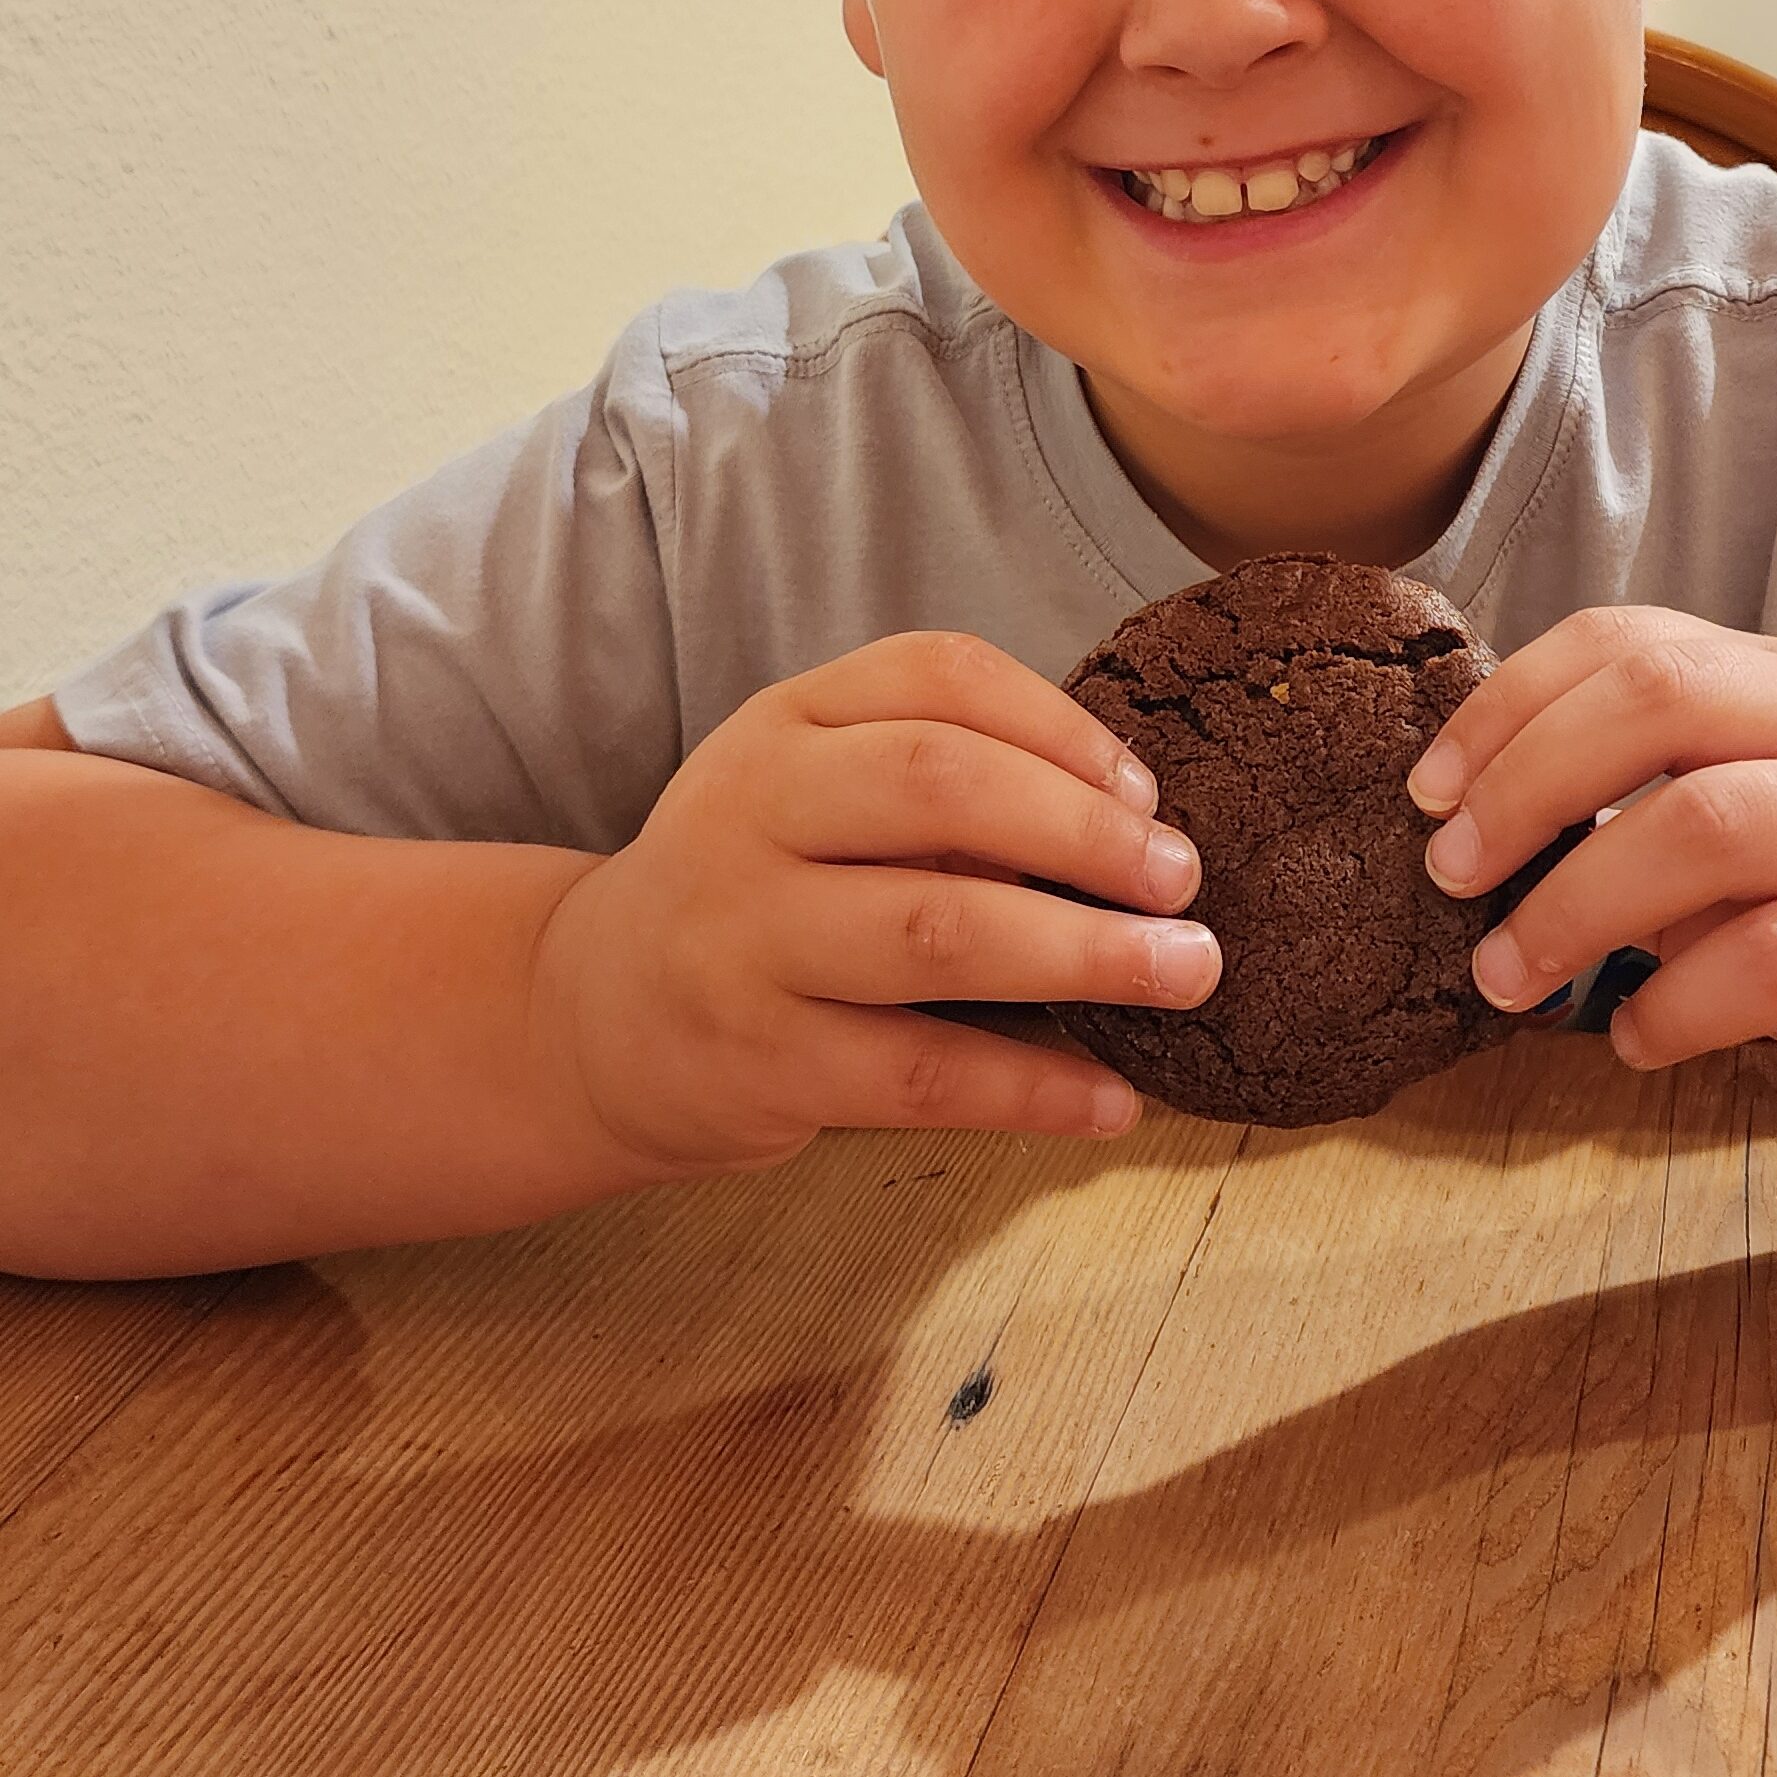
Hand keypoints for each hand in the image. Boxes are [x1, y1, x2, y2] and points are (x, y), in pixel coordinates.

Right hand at [532, 632, 1218, 1171]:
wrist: (590, 1016)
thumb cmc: (757, 890)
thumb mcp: (812, 794)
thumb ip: (938, 784)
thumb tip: (1131, 827)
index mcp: (784, 724)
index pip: (939, 676)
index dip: (1061, 727)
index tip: (1145, 791)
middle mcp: (753, 813)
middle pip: (942, 787)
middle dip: (1087, 832)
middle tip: (1183, 881)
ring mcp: (747, 940)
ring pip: (939, 931)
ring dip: (1086, 954)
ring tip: (1186, 972)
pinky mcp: (759, 1061)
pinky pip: (921, 1075)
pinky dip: (1033, 1089)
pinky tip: (1114, 1099)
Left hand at [1408, 607, 1776, 1157]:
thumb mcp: (1761, 816)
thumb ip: (1650, 796)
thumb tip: (1473, 824)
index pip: (1629, 640)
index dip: (1509, 706)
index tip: (1429, 791)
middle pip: (1661, 701)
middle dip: (1527, 783)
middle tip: (1451, 873)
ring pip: (1711, 825)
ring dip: (1578, 904)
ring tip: (1510, 974)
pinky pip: (1772, 963)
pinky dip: (1675, 1006)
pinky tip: (1633, 1038)